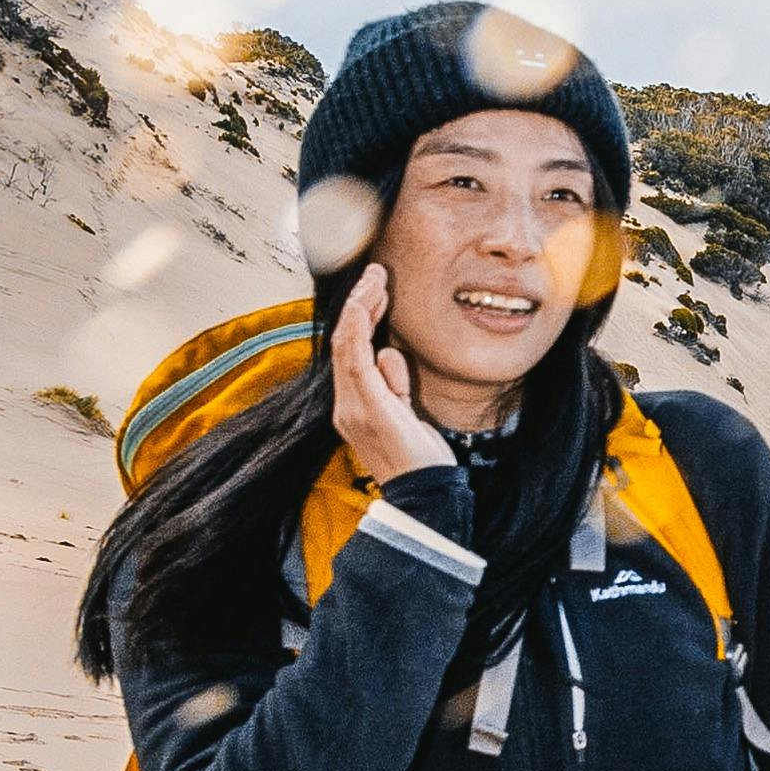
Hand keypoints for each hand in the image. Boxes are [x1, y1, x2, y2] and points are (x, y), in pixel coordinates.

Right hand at [327, 265, 449, 484]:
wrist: (425, 496)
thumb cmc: (422, 460)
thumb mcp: (409, 413)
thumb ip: (396, 384)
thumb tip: (390, 354)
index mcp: (356, 405)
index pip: (352, 353)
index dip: (361, 318)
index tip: (376, 290)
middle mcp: (347, 405)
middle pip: (345, 343)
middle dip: (360, 304)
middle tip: (376, 274)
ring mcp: (352, 407)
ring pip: (346, 344)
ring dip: (361, 307)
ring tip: (378, 280)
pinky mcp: (365, 408)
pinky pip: (353, 359)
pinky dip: (356, 327)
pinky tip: (363, 303)